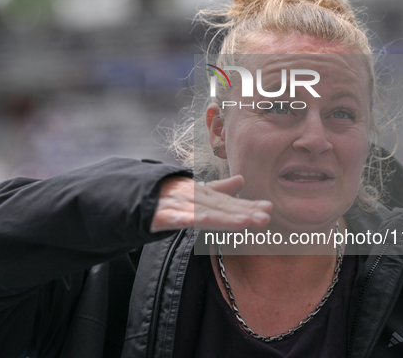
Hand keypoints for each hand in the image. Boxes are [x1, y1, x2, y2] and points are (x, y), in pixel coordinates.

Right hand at [150, 175, 271, 231]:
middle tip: (266, 215)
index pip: (228, 202)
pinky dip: (190, 218)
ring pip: (203, 213)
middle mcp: (192, 197)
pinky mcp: (160, 215)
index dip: (248, 205)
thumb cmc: (168, 194)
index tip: (268, 208)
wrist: (134, 193)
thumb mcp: (195, 192)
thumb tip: (242, 180)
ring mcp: (177, 205)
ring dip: (225, 217)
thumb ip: (219, 189)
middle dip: (243, 211)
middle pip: (220, 206)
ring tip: (246, 221)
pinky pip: (176, 218)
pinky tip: (206, 221)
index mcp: (202, 194)